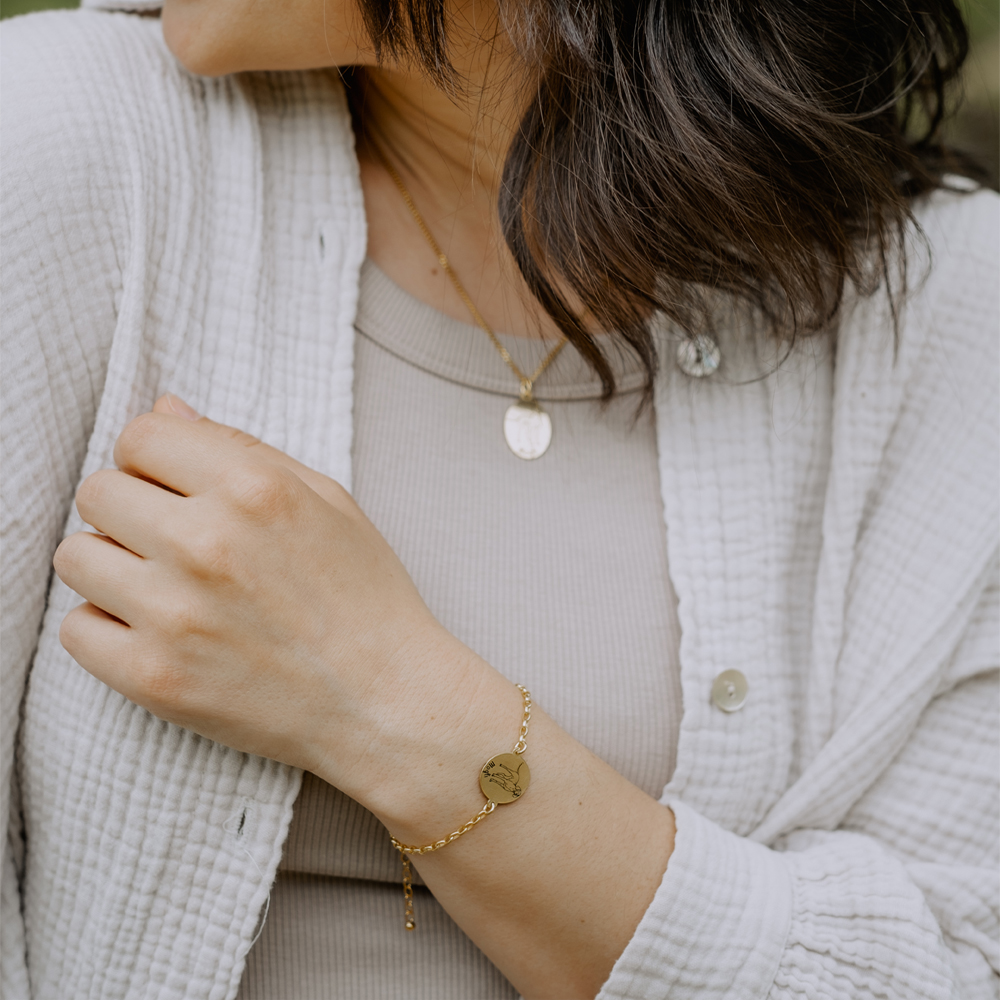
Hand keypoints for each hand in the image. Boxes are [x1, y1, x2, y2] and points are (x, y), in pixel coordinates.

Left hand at [53, 395, 474, 797]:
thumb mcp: (328, 500)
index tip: (172, 488)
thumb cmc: (366, 598)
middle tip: (169, 541)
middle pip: (98, 492)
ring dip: (111, 565)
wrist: (386, 699)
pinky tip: (155, 631)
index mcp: (254, 488)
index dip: (153, 460)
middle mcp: (207, 542)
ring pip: (76, 556)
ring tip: (162, 587)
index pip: (139, 437)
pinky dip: (107, 628)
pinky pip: (76, 629)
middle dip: (128, 509)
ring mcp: (175, 612)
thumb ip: (241, 448)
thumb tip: (165, 410)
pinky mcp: (154, 676)